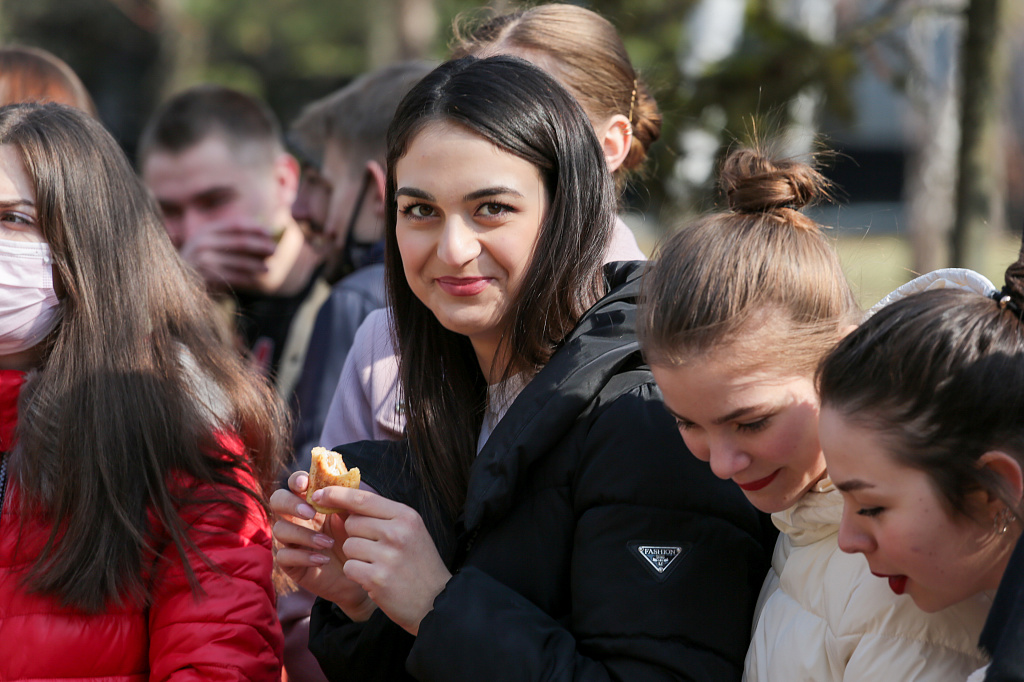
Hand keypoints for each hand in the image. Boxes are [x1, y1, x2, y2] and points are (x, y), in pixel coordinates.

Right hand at [178, 220, 276, 291]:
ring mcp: (203, 260)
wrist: (176, 281)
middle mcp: (203, 242)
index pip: (236, 225)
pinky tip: (256, 281)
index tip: (270, 233)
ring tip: (268, 269)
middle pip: (241, 242)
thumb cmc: (200, 261)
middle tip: (275, 251)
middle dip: (261, 247)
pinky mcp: (206, 277)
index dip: (255, 228)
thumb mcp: (210, 244)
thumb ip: (231, 238)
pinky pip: (233, 277)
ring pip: (239, 262)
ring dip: (257, 265)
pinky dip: (247, 279)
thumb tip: (265, 236)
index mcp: (206, 231)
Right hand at [271, 471, 376, 620]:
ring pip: (279, 529)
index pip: (295, 483)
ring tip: (328, 542)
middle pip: (277, 500)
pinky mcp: (290, 563)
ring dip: (304, 534)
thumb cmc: (358, 538)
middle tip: (311, 513)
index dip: (296, 480)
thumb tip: (337, 482)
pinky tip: (323, 559)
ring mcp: (291, 539)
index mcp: (312, 501)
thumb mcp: (355, 516)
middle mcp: (297, 517)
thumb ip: (347, 499)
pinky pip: (284, 556)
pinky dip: (304, 556)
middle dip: (291, 504)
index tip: (305, 484)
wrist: (362, 571)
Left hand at [312, 486, 451, 635]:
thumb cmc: (419, 564)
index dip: (337, 494)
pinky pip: (350, 567)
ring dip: (357, 557)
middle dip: (356, 535)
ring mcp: (388, 555)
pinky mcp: (377, 578)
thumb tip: (342, 502)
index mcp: (406, 516)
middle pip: (352, 523)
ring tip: (380, 566)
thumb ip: (381, 516)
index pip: (363, 498)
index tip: (319, 494)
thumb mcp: (409, 531)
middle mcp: (398, 532)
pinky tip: (375, 579)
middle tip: (377, 550)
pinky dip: (357, 574)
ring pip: (349, 545)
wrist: (436, 603)